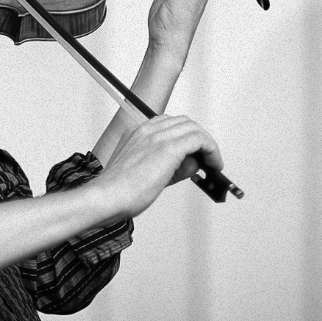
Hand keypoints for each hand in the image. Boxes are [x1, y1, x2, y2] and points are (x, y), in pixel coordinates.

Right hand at [86, 114, 223, 220]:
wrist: (107, 197)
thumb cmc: (119, 192)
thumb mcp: (145, 173)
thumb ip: (170, 167)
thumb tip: (193, 166)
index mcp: (136, 133)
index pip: (169, 125)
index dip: (185, 138)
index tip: (194, 154)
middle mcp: (147, 130)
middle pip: (184, 123)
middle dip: (199, 139)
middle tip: (207, 159)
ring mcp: (157, 136)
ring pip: (194, 128)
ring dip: (207, 145)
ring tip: (212, 164)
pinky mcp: (169, 148)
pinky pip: (199, 140)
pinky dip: (211, 150)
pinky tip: (213, 165)